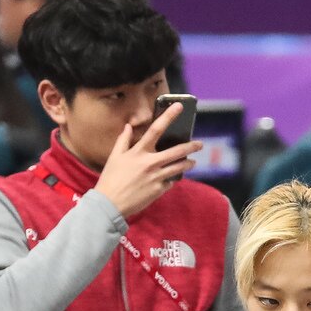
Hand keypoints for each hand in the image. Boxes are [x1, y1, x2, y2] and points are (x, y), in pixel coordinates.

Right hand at [93, 102, 202, 217]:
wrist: (110, 204)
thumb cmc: (110, 179)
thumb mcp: (114, 157)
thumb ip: (123, 140)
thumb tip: (128, 127)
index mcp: (139, 152)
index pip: (156, 129)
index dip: (169, 116)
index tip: (179, 106)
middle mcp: (150, 163)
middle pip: (176, 151)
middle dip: (191, 147)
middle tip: (199, 144)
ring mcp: (156, 177)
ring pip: (178, 168)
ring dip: (188, 164)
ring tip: (192, 162)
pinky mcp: (158, 190)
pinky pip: (170, 182)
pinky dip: (171, 179)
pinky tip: (172, 178)